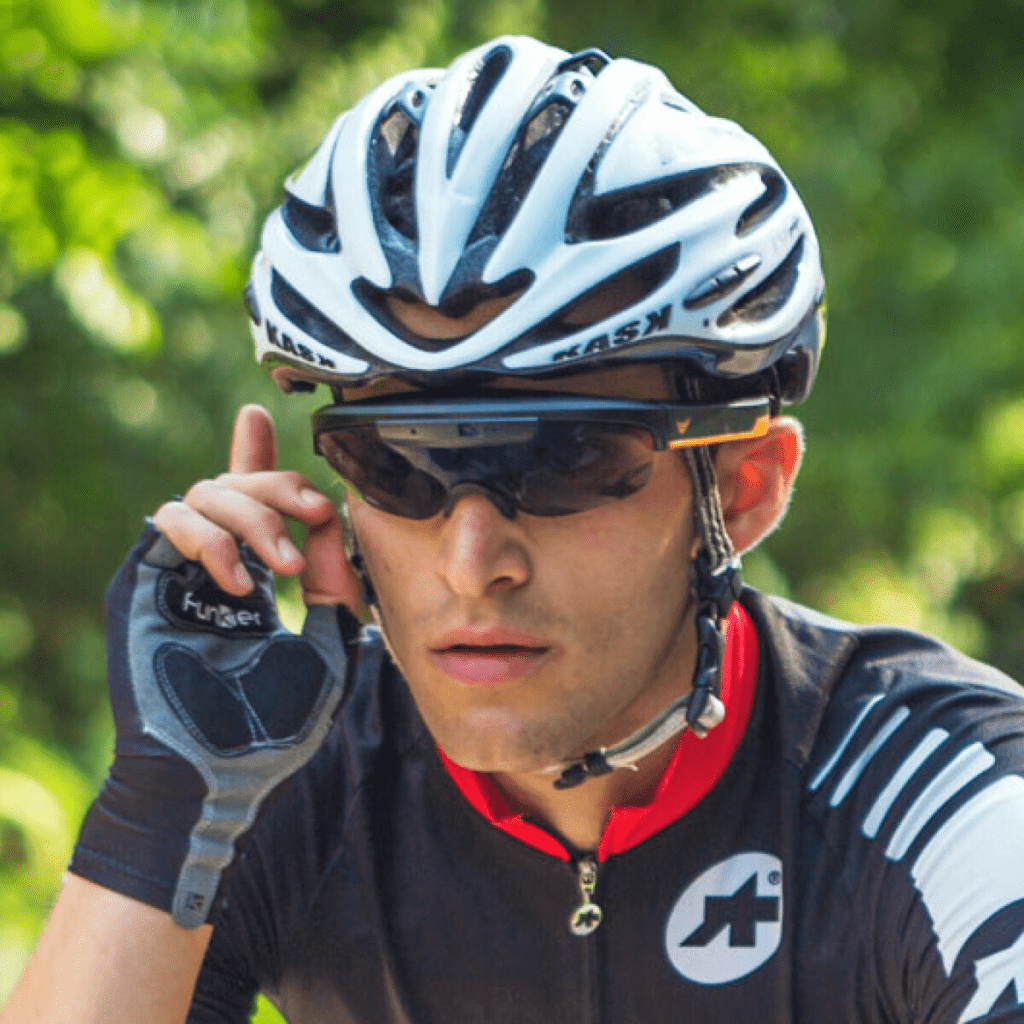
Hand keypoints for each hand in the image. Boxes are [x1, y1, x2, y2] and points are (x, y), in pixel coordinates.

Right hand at [70, 406, 360, 928]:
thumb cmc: (273, 729)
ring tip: (284, 567)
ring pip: (206, 492)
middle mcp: (211, 570)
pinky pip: (171, 519)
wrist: (216, 778)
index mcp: (249, 582)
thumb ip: (336, 588)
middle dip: (282, 486)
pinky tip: (243, 581)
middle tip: (316, 512)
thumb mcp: (328, 649)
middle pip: (237, 486)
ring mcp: (176, 574)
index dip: (257, 458)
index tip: (260, 415)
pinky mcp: (145, 582)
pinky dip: (214, 536)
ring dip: (255, 515)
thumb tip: (338, 525)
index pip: (252, 505)